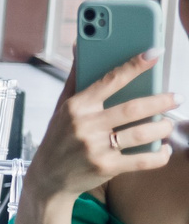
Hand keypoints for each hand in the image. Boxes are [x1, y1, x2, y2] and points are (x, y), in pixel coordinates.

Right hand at [30, 53, 175, 201]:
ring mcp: (95, 148)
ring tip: (169, 124)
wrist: (48, 178)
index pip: (110, 80)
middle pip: (133, 108)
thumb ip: (76, 78)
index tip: (154, 53)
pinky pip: (143, 160)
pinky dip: (160, 155)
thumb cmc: (59, 138)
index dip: (134, 65)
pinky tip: (164, 149)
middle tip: (177, 97)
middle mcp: (85, 125)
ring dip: (163, 127)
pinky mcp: (106, 167)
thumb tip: (79, 45)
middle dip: (161, 101)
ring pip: (142, 133)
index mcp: (76, 106)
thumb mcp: (61, 108)